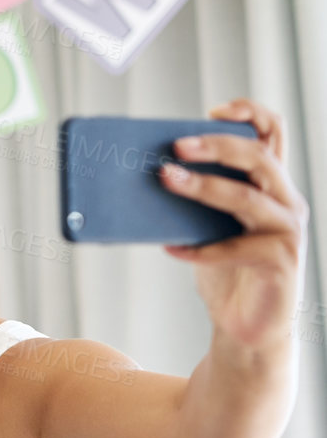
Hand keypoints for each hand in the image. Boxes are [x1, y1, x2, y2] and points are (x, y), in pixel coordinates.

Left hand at [162, 100, 309, 346]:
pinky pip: (235, 250)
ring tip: (166, 179)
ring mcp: (287, 231)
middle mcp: (286, 202)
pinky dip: (200, 251)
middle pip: (259, 157)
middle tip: (176, 146)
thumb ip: (196, 204)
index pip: (272, 134)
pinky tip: (171, 250)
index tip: (214, 109)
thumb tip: (151, 177)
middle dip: (217, 146)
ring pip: (246, 198)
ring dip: (203, 187)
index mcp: (272, 186)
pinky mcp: (280, 262)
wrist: (246, 328)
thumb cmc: (226, 273)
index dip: (250, 114)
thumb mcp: (209, 230)